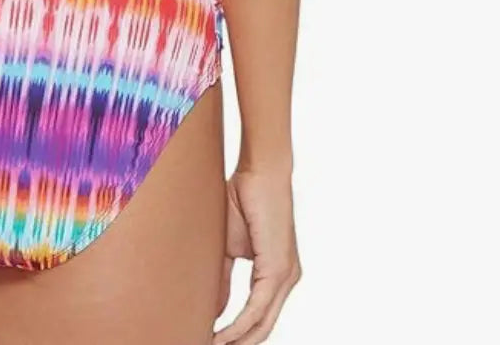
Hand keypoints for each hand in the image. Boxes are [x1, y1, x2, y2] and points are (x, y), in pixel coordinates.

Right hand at [214, 164, 300, 343]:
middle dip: (237, 343)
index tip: (212, 340)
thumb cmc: (244, 198)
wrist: (260, 171)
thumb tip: (215, 308)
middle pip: (262, 327)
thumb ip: (224, 277)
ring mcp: (286, 277)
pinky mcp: (278, 271)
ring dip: (236, 340)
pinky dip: (238, 326)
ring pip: (261, 323)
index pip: (258, 315)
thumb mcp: (228, 246)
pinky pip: (258, 309)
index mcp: (276, 273)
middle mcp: (287, 279)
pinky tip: (220, 334)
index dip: (237, 333)